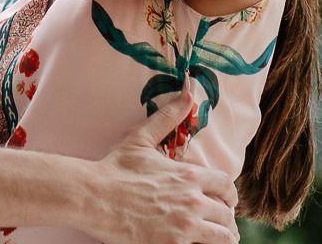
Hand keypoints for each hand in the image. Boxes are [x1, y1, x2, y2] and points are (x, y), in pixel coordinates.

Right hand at [88, 92, 238, 243]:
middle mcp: (193, 202)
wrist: (92, 197)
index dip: (229, 194)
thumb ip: (168, 116)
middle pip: (227, 214)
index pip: (226, 186)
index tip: (225, 200)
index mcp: (189, 176)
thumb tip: (187, 92)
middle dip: (226, 218)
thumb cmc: (114, 168)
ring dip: (222, 236)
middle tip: (220, 222)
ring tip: (217, 238)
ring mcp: (184, 227)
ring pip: (223, 236)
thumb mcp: (141, 138)